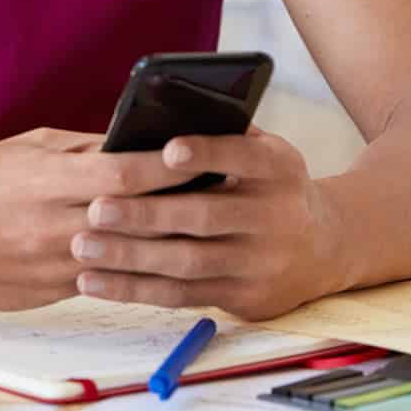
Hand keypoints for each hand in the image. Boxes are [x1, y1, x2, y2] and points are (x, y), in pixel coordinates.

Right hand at [0, 128, 197, 310]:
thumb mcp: (28, 148)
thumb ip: (83, 149)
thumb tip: (135, 142)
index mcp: (47, 180)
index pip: (123, 173)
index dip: (168, 164)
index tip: (203, 152)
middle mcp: (52, 226)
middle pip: (133, 218)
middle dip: (179, 204)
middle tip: (217, 191)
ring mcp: (51, 266)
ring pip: (124, 257)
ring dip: (161, 241)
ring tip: (198, 225)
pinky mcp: (48, 293)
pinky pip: (102, 280)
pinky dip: (129, 267)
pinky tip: (154, 255)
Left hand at [70, 128, 349, 320]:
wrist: (326, 247)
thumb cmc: (272, 187)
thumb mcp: (267, 153)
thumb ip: (225, 135)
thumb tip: (160, 111)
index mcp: (278, 168)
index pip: (243, 156)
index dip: (207, 152)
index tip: (167, 149)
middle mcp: (275, 216)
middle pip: (205, 216)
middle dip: (146, 215)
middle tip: (96, 208)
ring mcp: (261, 263)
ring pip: (188, 262)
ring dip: (130, 257)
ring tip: (84, 246)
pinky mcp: (245, 298)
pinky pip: (182, 296)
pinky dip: (135, 289)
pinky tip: (96, 281)